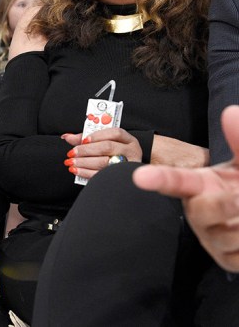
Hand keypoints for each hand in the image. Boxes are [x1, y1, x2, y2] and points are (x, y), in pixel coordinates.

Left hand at [63, 127, 142, 180]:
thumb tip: (67, 137)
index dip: (98, 135)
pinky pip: (101, 175)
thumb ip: (86, 138)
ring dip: (84, 162)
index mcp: (128, 140)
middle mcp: (131, 152)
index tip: (84, 140)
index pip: (115, 133)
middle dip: (86, 150)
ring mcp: (127, 165)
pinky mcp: (119, 178)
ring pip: (104, 162)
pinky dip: (86, 172)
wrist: (125, 174)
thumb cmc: (112, 154)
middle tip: (73, 152)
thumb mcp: (104, 143)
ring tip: (71, 162)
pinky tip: (76, 170)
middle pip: (107, 147)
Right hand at [133, 105, 238, 271]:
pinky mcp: (228, 258)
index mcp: (199, 185)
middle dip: (221, 204)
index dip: (157, 178)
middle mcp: (199, 210)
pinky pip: (237, 252)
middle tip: (238, 197)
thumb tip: (229, 111)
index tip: (139, 175)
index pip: (173, 180)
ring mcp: (213, 237)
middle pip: (199, 211)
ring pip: (225, 235)